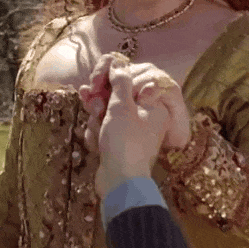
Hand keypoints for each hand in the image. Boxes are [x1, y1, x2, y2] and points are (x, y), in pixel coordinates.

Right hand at [78, 53, 191, 197]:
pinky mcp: (118, 145)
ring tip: (95, 123)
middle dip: (100, 101)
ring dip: (97, 117)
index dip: (110, 79)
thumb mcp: (122, 106)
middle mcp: (145, 118)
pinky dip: (97, 133)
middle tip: (94, 105)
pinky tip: (96, 140)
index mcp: (154, 106)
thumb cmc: (125, 142)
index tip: (97, 81)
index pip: (130, 81)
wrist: (121, 183)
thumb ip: (120, 82)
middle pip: (116, 97)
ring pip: (106, 114)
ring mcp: (131, 133)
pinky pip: (103, 130)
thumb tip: (119, 64)